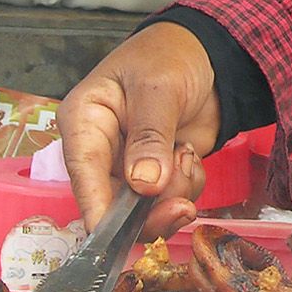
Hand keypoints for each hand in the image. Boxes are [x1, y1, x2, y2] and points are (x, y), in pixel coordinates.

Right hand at [60, 23, 220, 233]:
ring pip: (146, 207)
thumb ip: (150, 136)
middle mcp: (102, 149)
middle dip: (151, 209)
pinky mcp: (159, 172)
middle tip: (182, 206)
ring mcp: (130, 164)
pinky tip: (191, 155)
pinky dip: (188, 186)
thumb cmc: (170, 56)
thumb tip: (143, 184)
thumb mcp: (158, 89)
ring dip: (175, 192)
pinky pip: (171, 198)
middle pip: (113, 204)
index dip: (98, 211)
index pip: (83, 175)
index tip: (116, 238)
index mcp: (84, 122)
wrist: (209, 53)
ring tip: (186, 154)